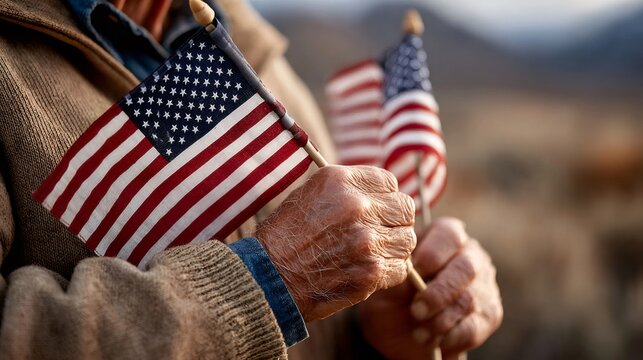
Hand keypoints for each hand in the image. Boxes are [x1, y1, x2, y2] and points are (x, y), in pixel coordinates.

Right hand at [255, 165, 416, 321]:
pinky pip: (400, 268)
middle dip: (394, 221)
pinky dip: (389, 271)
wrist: (269, 278)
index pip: (390, 182)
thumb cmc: (286, 237)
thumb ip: (347, 189)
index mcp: (341, 181)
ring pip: (407, 239)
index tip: (377, 209)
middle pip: (405, 209)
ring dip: (393, 247)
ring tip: (372, 253)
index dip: (385, 198)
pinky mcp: (372, 271)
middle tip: (380, 232)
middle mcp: (357, 206)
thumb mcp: (310, 194)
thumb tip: (379, 192)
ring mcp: (367, 240)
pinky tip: (368, 270)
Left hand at [359, 218, 501, 358]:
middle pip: (466, 268)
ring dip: (440, 320)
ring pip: (469, 300)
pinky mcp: (489, 314)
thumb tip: (409, 270)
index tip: (415, 271)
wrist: (402, 332)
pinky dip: (449, 337)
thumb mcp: (386, 285)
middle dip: (438, 293)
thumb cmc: (392, 298)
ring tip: (418, 333)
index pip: (449, 234)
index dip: (432, 253)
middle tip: (416, 311)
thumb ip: (396, 275)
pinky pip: (473, 327)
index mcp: (443, 237)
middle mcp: (470, 256)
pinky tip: (432, 339)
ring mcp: (483, 285)